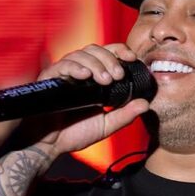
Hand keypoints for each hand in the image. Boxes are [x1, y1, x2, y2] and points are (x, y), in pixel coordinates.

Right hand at [33, 43, 150, 160]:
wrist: (49, 145)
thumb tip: (146, 104)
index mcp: (92, 78)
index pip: (107, 53)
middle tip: (117, 76)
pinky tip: (85, 76)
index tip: (132, 58)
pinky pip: (62, 65)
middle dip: (110, 59)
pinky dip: (76, 67)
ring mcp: (63, 74)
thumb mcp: (105, 125)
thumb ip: (125, 115)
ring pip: (81, 54)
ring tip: (105, 81)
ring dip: (97, 64)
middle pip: (95, 49)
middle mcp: (78, 72)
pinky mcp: (49, 79)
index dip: (120, 51)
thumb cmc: (72, 134)